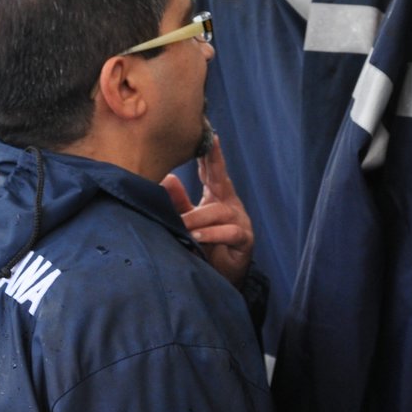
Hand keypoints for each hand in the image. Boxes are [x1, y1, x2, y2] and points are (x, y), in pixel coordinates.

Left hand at [161, 139, 252, 286]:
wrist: (223, 276)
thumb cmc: (206, 244)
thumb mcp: (190, 221)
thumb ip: (180, 202)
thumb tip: (167, 178)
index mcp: (217, 196)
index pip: (212, 171)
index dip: (210, 154)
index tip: (209, 135)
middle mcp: (230, 204)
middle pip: (222, 179)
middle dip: (214, 162)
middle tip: (206, 146)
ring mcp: (239, 220)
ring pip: (219, 211)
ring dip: (198, 217)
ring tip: (182, 224)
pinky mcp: (244, 239)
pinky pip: (229, 232)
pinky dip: (212, 234)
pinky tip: (197, 235)